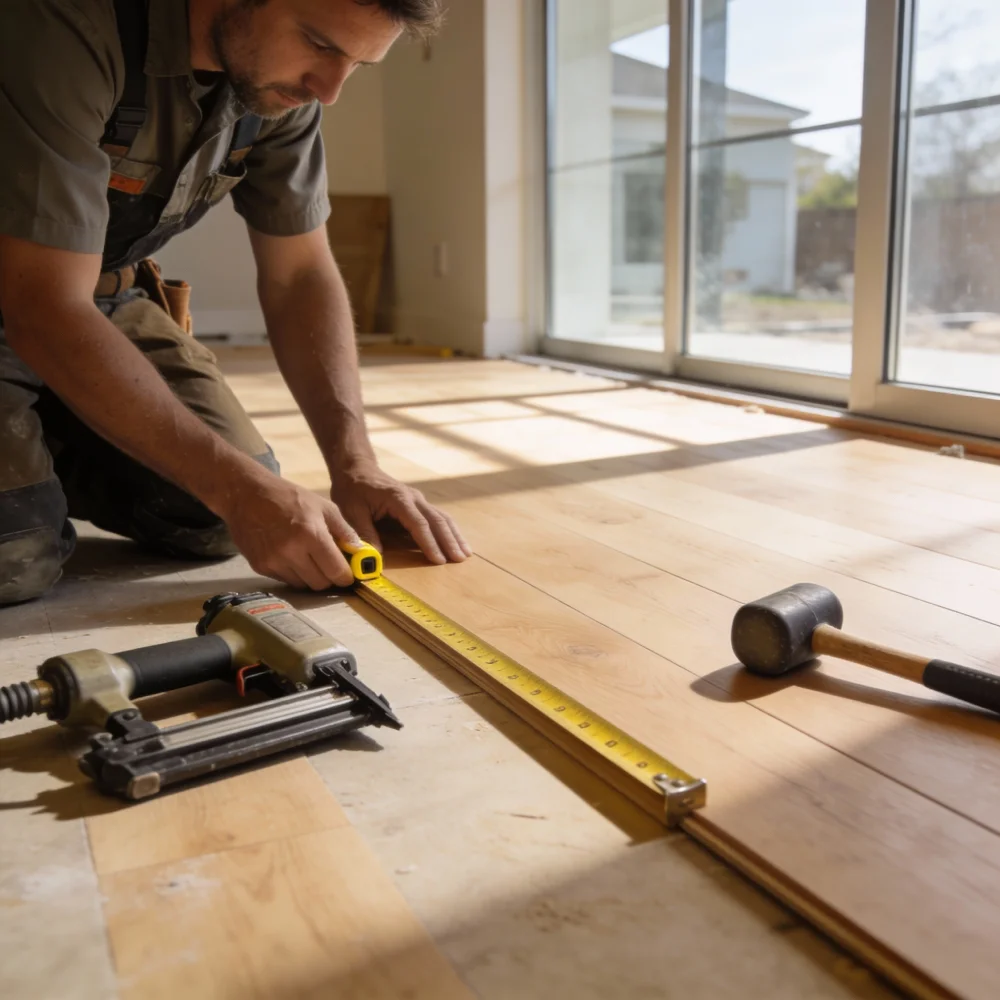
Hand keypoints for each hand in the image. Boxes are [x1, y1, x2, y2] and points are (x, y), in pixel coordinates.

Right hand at [219, 471, 361, 589]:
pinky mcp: (260, 566)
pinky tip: (292, 556)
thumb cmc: (289, 497)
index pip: (336, 571)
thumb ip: (344, 530)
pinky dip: (293, 573)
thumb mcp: (323, 506)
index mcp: (311, 534)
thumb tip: (361, 551)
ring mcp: (274, 561)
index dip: (346, 576)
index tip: (348, 574)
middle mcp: (292, 551)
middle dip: (330, 578)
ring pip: (303, 585)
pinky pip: (285, 580)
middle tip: (330, 566)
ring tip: (310, 559)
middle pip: (321, 583)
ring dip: (311, 577)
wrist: (246, 494)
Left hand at [331, 461, 470, 564]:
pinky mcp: (419, 504)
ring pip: (442, 518)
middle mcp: (413, 497)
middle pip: (437, 520)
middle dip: (449, 541)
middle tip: (459, 560)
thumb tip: (375, 556)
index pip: (418, 523)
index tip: (438, 560)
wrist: (357, 469)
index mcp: (398, 498)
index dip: (429, 543)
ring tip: (465, 554)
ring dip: (454, 536)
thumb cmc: (353, 490)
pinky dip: (450, 531)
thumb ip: (364, 532)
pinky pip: (438, 517)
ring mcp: (419, 499)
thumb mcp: (351, 511)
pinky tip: (457, 543)